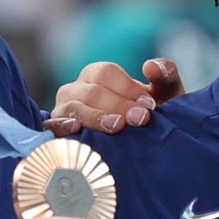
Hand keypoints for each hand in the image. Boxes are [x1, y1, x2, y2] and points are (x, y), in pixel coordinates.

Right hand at [51, 58, 176, 134]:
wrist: (146, 151)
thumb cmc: (150, 117)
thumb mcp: (164, 95)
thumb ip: (165, 76)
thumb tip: (151, 67)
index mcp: (98, 75)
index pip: (106, 73)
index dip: (128, 88)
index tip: (150, 106)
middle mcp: (77, 90)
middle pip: (92, 91)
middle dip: (118, 105)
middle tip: (141, 119)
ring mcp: (64, 111)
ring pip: (74, 108)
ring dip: (96, 117)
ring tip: (117, 126)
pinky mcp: (57, 132)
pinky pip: (53, 126)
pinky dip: (62, 126)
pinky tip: (76, 128)